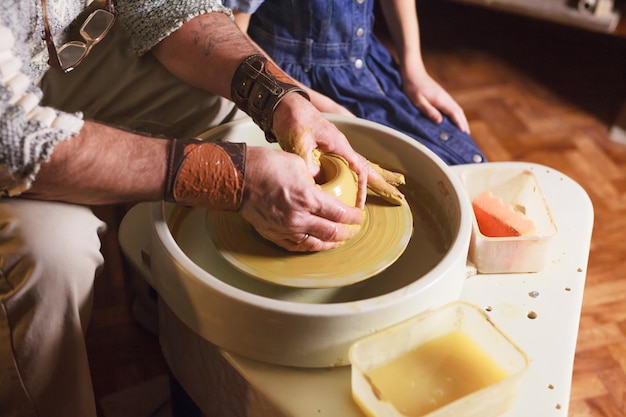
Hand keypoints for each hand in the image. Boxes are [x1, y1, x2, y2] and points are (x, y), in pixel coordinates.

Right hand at [239, 147, 362, 251]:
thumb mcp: (298, 163)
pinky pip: (296, 246)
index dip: (353, 217)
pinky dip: (310, 246)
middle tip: (353, 229)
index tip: (358, 216)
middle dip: (347, 232)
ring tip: (338, 240)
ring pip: (315, 244)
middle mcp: (298, 217)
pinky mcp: (273, 233)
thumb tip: (323, 183)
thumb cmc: (264, 165)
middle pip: (331, 233)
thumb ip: (314, 177)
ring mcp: (285, 229)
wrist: (236, 177)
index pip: (339, 214)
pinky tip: (316, 243)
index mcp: (307, 198)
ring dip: (330, 243)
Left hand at [271, 93, 404, 206]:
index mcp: (339, 145)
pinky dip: (352, 176)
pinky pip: (345, 165)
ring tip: (383, 192)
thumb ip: (308, 163)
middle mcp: (341, 146)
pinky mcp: (326, 149)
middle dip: (382, 182)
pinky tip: (352, 184)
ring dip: (369, 181)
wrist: (285, 104)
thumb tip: (317, 183)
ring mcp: (334, 147)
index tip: (359, 204)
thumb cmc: (294, 119)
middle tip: (398, 197)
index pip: (359, 170)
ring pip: (357, 167)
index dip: (362, 189)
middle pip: (366, 168)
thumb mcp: (300, 143)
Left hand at [401, 67, 470, 133]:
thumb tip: (440, 121)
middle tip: (467, 138)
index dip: (460, 125)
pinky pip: (453, 108)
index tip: (465, 135)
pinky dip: (457, 116)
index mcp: (441, 100)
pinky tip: (455, 121)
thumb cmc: (413, 87)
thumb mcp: (418, 101)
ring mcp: (445, 97)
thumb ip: (429, 111)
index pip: (455, 114)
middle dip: (464, 125)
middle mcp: (446, 98)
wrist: (413, 73)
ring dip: (461, 120)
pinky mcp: (442, 97)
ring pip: (457, 110)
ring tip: (463, 132)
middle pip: (459, 113)